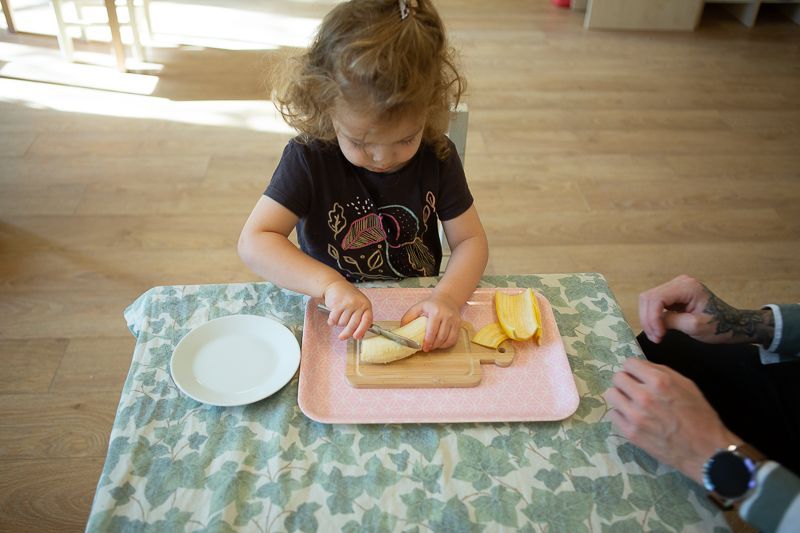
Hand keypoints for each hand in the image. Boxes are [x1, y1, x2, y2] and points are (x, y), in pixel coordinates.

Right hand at [322, 280, 372, 340]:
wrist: (336, 285)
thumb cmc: (348, 296)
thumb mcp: (359, 305)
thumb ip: (361, 319)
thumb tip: (360, 335)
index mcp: (366, 305)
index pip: (367, 321)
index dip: (362, 330)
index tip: (357, 337)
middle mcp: (358, 304)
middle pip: (353, 325)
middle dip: (346, 333)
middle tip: (342, 337)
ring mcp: (348, 304)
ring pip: (342, 323)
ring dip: (338, 322)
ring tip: (339, 314)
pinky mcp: (338, 304)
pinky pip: (334, 320)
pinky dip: (332, 321)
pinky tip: (333, 315)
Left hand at [401, 293, 461, 351]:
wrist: (447, 298)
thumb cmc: (430, 304)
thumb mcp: (417, 307)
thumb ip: (408, 317)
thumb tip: (401, 329)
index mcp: (435, 311)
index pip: (432, 330)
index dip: (428, 341)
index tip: (424, 348)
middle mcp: (446, 316)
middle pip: (440, 337)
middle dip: (433, 345)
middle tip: (427, 348)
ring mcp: (454, 320)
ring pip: (448, 339)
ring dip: (439, 346)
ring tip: (432, 346)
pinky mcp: (458, 324)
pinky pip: (454, 339)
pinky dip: (446, 344)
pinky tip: (440, 344)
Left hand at [605, 358, 738, 483]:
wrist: (704, 451)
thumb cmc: (699, 416)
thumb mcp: (686, 385)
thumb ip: (661, 372)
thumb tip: (641, 367)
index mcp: (659, 381)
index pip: (629, 363)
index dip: (634, 368)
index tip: (638, 375)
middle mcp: (644, 396)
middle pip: (617, 378)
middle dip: (626, 381)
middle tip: (635, 389)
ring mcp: (635, 416)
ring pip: (611, 395)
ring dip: (621, 396)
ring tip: (632, 403)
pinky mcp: (630, 432)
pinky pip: (613, 414)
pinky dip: (621, 414)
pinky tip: (633, 417)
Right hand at [639, 274, 773, 344]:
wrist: (731, 324)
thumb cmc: (719, 325)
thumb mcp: (695, 326)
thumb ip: (671, 321)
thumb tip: (654, 323)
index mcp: (687, 287)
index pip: (657, 298)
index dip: (652, 317)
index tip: (658, 335)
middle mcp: (679, 282)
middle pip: (648, 297)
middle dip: (648, 319)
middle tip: (655, 337)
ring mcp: (675, 287)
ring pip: (648, 300)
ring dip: (648, 319)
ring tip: (657, 335)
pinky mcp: (673, 295)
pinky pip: (654, 303)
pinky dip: (653, 317)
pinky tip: (659, 329)